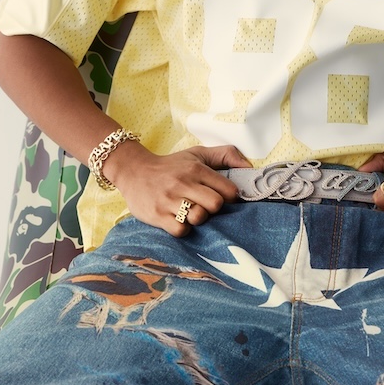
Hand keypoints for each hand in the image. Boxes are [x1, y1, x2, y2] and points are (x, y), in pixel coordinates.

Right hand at [103, 142, 250, 236]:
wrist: (133, 171)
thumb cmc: (171, 165)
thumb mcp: (197, 154)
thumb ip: (226, 155)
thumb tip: (250, 167)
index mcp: (196, 169)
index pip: (228, 190)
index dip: (229, 197)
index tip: (222, 197)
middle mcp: (183, 183)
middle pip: (216, 204)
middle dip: (214, 208)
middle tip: (205, 205)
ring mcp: (169, 200)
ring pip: (199, 217)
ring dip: (199, 219)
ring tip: (191, 212)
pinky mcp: (157, 215)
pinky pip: (181, 230)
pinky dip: (183, 229)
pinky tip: (179, 220)